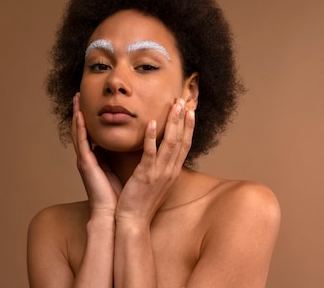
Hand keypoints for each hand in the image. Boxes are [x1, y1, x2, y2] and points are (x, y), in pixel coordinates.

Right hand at [72, 93, 121, 218]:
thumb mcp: (123, 170)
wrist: (116, 215)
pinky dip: (79, 129)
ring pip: (79, 133)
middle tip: (79, 94)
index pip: (94, 133)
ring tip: (76, 98)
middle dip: (81, 111)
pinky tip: (79, 116)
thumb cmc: (121, 195)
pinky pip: (82, 143)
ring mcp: (86, 161)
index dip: (92, 118)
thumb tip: (136, 143)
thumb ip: (123, 157)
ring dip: (77, 114)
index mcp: (99, 158)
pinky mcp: (86, 165)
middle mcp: (90, 157)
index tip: (94, 102)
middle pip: (84, 129)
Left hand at [114, 98, 194, 225]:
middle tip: (184, 100)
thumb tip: (156, 150)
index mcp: (173, 171)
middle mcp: (170, 171)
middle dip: (184, 119)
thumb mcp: (155, 181)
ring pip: (170, 144)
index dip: (189, 127)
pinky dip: (151, 138)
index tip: (190, 110)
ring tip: (174, 106)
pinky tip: (151, 123)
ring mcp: (159, 173)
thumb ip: (158, 165)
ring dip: (173, 123)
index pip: (185, 145)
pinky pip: (150, 154)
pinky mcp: (145, 176)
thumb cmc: (141, 202)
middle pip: (181, 141)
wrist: (133, 222)